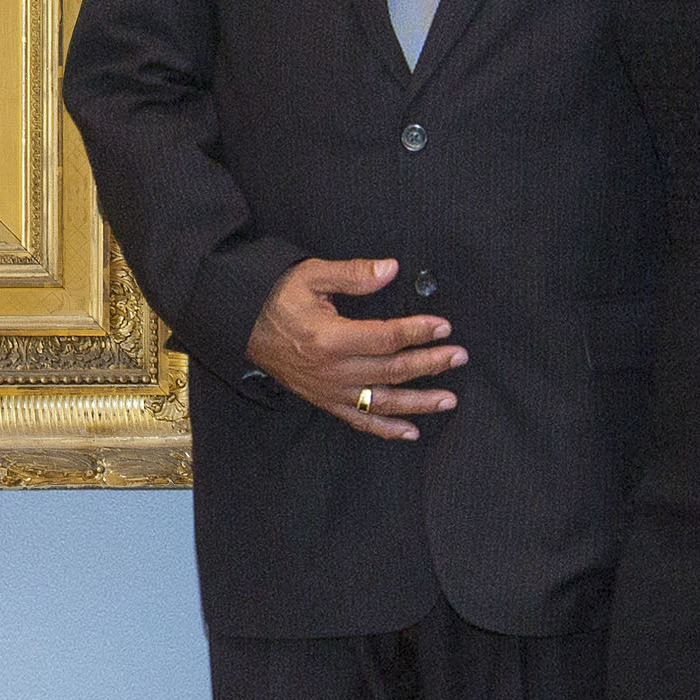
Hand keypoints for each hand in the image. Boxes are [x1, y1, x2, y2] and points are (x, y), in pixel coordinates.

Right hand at [246, 254, 468, 438]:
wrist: (240, 324)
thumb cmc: (276, 297)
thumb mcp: (311, 276)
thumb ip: (353, 274)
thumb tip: (390, 269)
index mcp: (330, 338)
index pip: (386, 338)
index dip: (418, 332)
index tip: (443, 326)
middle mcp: (332, 370)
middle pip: (392, 370)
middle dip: (430, 364)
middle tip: (459, 356)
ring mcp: (329, 390)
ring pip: (382, 401)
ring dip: (418, 402)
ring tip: (448, 399)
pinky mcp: (324, 401)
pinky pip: (359, 420)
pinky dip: (385, 429)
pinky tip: (410, 431)